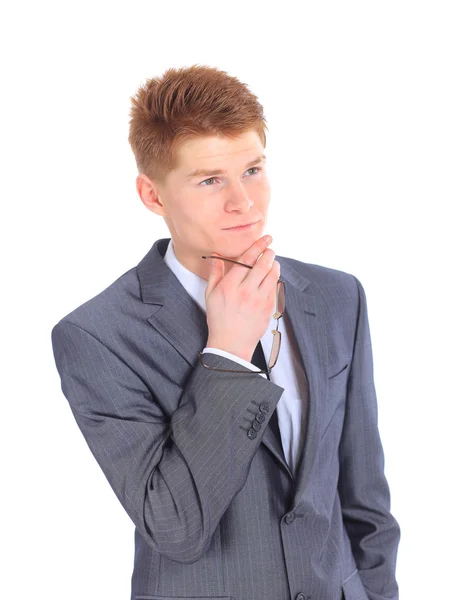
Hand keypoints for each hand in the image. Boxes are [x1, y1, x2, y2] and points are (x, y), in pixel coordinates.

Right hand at [205, 235, 279, 362]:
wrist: (230, 344)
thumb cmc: (218, 318)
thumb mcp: (210, 295)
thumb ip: (215, 273)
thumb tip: (217, 255)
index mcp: (230, 286)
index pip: (246, 260)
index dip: (257, 246)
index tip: (265, 239)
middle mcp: (246, 291)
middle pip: (263, 264)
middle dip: (269, 253)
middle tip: (270, 248)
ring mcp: (259, 300)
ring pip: (272, 275)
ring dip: (274, 265)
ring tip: (272, 261)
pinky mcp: (268, 308)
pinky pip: (276, 288)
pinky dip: (275, 280)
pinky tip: (272, 277)